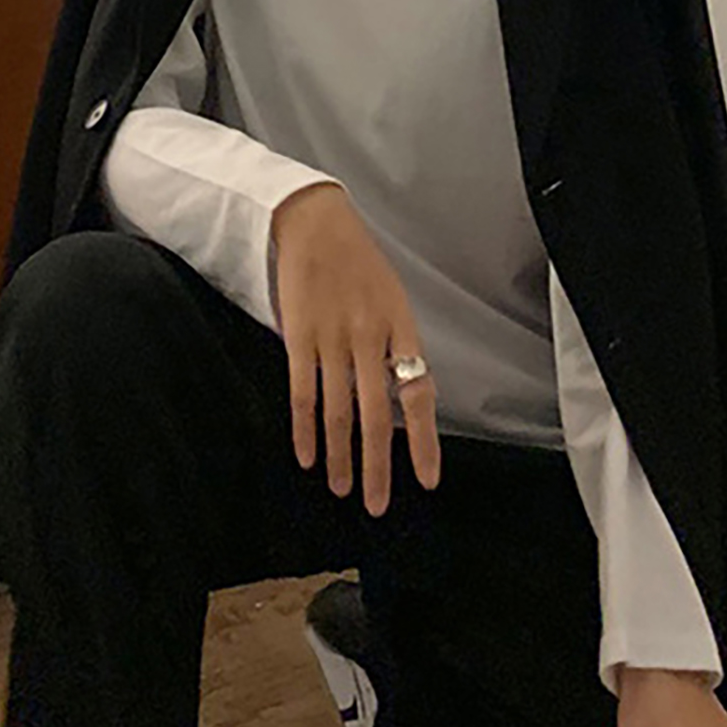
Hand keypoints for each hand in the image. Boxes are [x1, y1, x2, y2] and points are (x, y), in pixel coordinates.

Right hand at [270, 183, 440, 517]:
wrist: (315, 221)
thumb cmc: (357, 261)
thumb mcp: (391, 297)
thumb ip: (395, 346)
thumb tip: (400, 396)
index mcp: (400, 327)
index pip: (418, 393)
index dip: (423, 440)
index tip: (427, 479)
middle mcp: (370, 337)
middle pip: (377, 414)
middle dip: (378, 465)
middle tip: (376, 504)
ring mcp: (333, 337)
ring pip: (338, 412)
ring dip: (342, 456)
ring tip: (344, 488)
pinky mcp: (299, 335)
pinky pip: (303, 392)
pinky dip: (305, 429)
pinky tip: (307, 456)